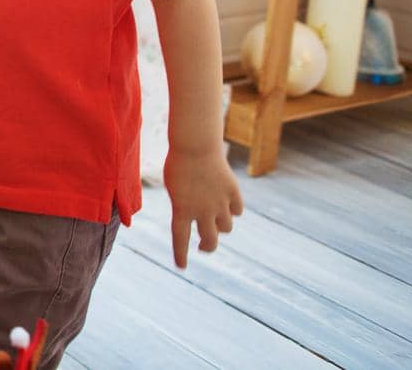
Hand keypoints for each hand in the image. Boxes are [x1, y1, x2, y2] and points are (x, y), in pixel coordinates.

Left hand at [163, 145, 242, 268]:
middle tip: (204, 245)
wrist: (195, 145)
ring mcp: (219, 203)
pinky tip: (228, 205)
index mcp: (181, 209)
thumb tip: (199, 220)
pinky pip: (237, 211)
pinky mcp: (233, 193)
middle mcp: (201, 211)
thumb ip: (185, 207)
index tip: (182, 266)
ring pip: (226, 228)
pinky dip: (233, 210)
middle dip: (207, 246)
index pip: (180, 239)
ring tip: (214, 217)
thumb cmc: (179, 163)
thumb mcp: (174, 188)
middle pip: (210, 241)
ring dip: (221, 226)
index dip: (181, 254)